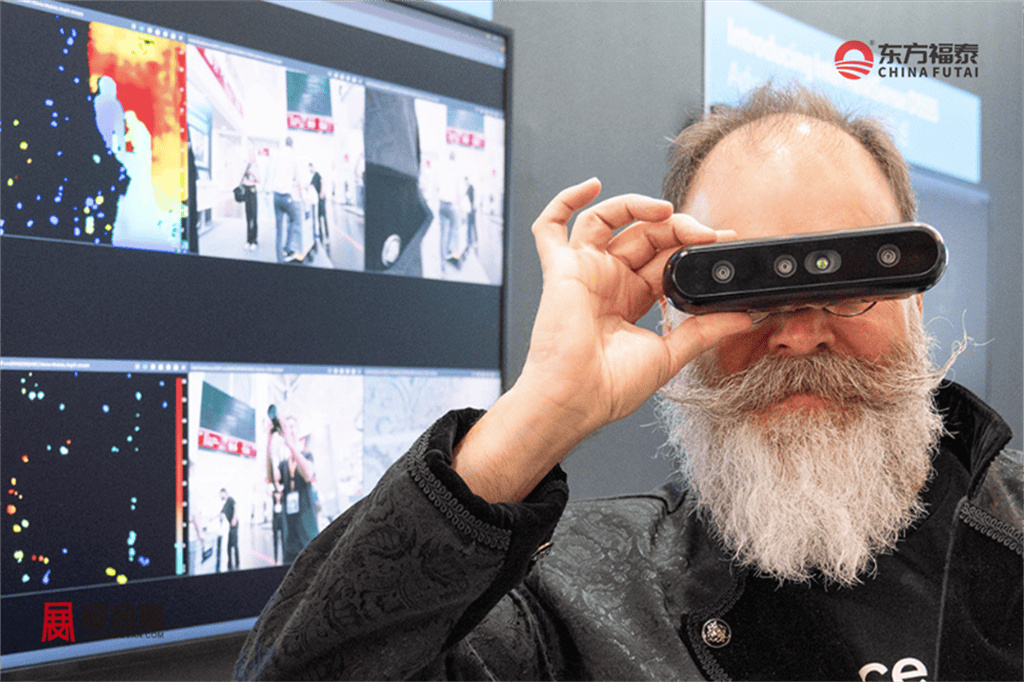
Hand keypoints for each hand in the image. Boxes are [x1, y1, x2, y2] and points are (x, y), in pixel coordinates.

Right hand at [518, 177, 749, 435]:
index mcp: (631, 299)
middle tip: (706, 233)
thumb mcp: (669, 355)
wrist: (576, 400)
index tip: (722, 242)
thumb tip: (742, 317)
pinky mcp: (561, 269)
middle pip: (644, 235)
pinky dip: (567, 201)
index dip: (692, 246)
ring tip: (667, 211)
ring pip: (608, 220)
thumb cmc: (609, 388)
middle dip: (678, 228)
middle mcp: (608, 280)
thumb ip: (704, 331)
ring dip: (638, 207)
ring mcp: (584, 271)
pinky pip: (552, 227)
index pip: (665, 258)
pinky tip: (592, 187)